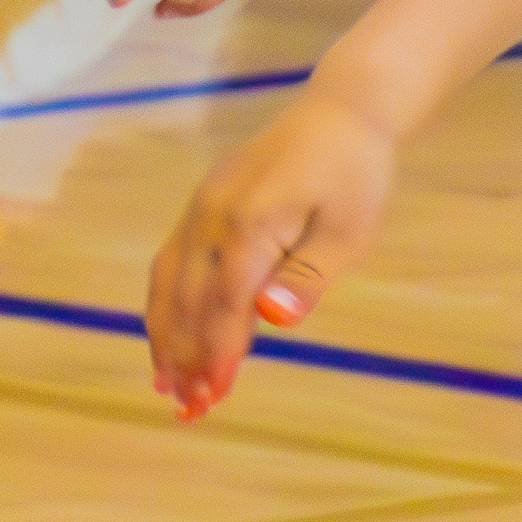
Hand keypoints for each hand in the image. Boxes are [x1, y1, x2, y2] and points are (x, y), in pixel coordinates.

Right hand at [146, 88, 401, 418]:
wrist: (340, 112)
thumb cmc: (355, 174)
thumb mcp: (350, 230)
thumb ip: (308, 277)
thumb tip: (273, 319)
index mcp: (251, 222)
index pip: (226, 301)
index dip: (217, 351)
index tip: (215, 396)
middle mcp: (213, 215)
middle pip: (188, 297)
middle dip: (187, 356)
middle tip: (192, 409)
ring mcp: (200, 208)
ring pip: (168, 282)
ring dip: (166, 336)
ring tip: (169, 387)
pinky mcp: (200, 206)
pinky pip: (171, 263)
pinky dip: (166, 305)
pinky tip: (168, 338)